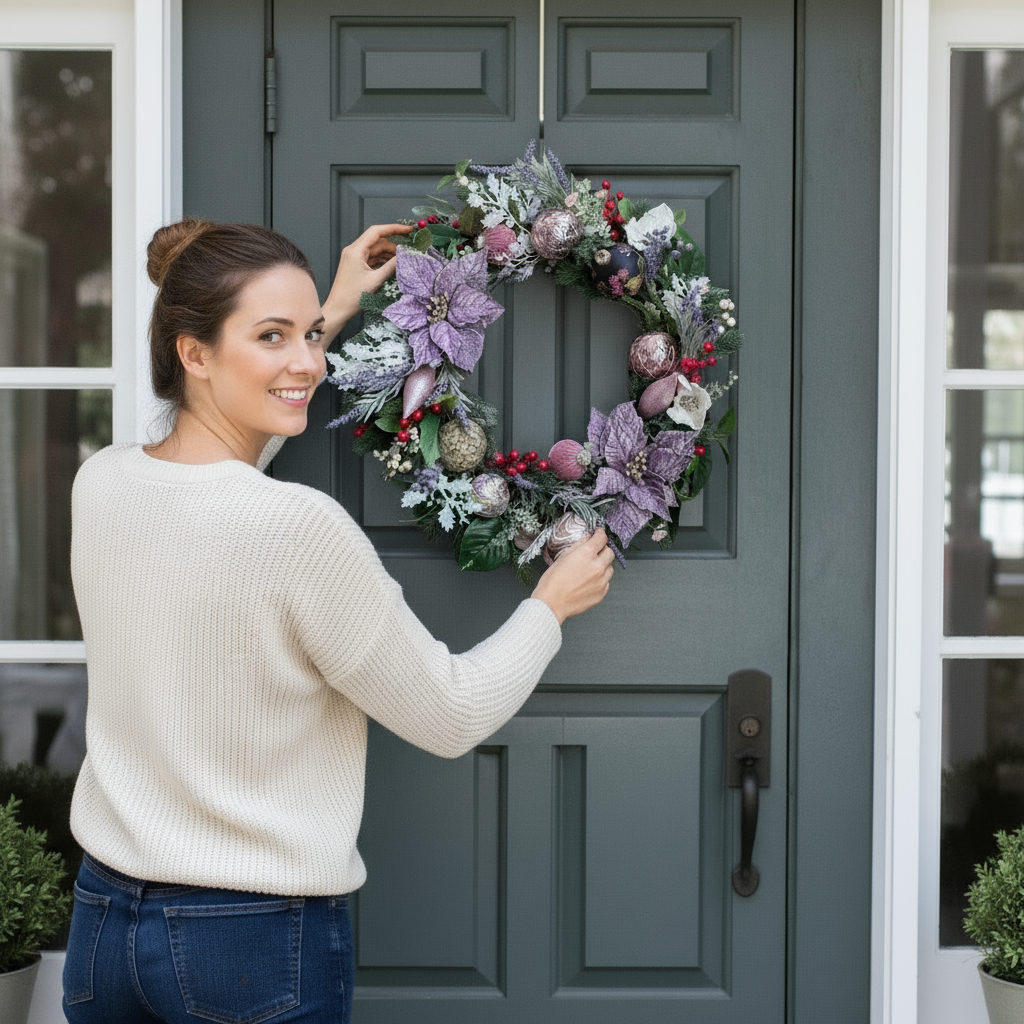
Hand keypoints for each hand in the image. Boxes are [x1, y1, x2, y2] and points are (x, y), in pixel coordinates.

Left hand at [321, 223, 413, 344]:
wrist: (338, 310)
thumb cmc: (352, 297)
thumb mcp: (375, 280)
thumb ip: (391, 266)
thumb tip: (404, 256)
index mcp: (355, 250)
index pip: (376, 231)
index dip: (394, 229)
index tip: (408, 230)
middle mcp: (354, 251)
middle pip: (377, 241)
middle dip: (393, 246)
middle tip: (407, 253)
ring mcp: (354, 258)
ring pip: (376, 250)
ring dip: (389, 255)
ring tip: (401, 263)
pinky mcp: (356, 266)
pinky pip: (372, 259)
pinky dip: (383, 261)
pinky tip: (392, 268)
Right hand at [531, 528, 614, 624]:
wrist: (551, 604)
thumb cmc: (552, 581)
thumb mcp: (563, 557)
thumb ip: (578, 546)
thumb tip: (587, 538)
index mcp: (587, 554)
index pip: (601, 538)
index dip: (600, 533)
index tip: (598, 533)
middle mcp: (597, 566)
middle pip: (610, 552)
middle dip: (603, 550)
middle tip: (595, 552)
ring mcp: (601, 581)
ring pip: (610, 568)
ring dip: (603, 565)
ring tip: (590, 570)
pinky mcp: (602, 593)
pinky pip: (606, 582)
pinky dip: (600, 580)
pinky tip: (589, 582)